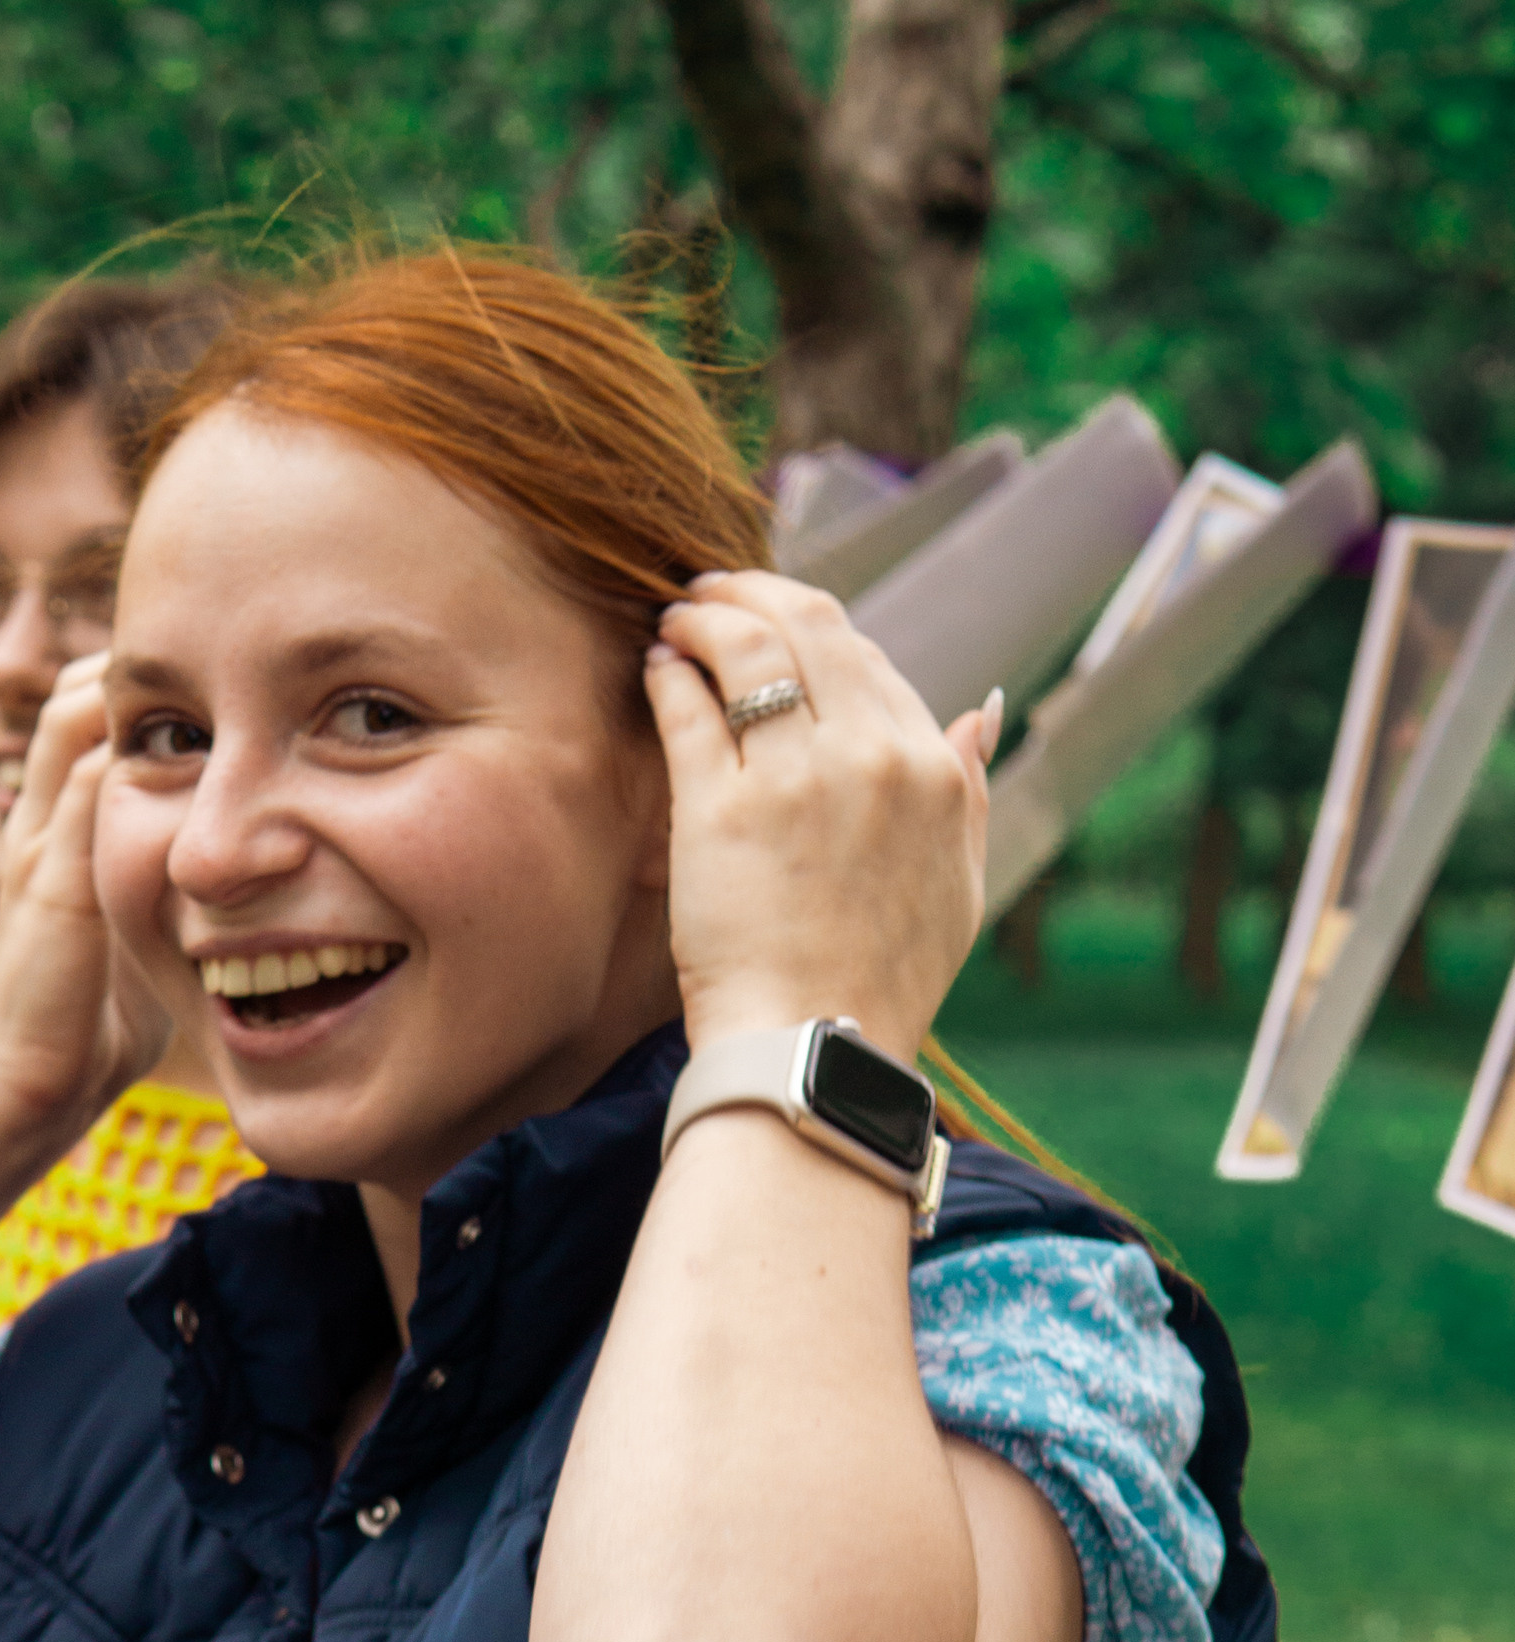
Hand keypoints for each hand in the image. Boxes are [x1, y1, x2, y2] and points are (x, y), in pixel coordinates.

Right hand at [0, 656, 166, 1129]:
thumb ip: (171, 894)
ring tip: (194, 669)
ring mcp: (41, 844)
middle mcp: (42, 822)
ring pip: (71, 718)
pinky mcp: (52, 880)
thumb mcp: (141, 937)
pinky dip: (129, 746)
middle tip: (211, 649)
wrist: (29, 1086)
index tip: (208, 672)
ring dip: (128, 685)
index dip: (139, 688)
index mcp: (58, 833)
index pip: (83, 720)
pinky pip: (85, 781)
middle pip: (70, 694)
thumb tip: (245, 883)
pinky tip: (187, 732)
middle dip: (134, 663)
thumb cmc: (92, 1026)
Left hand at [645, 572, 995, 1067]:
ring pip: (746, 646)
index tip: (774, 628)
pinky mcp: (719, 809)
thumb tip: (983, 712)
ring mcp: (794, 778)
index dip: (811, 630)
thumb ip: (969, 791)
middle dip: (753, 592)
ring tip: (677, 619)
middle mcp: (871, 757)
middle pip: (809, 626)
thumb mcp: (958, 884)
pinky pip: (690, 707)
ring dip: (706, 615)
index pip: (867, 658)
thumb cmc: (883, 981)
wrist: (816, 1049)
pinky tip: (658, 668)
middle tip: (711, 593)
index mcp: (932, 770)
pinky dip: (671, 672)